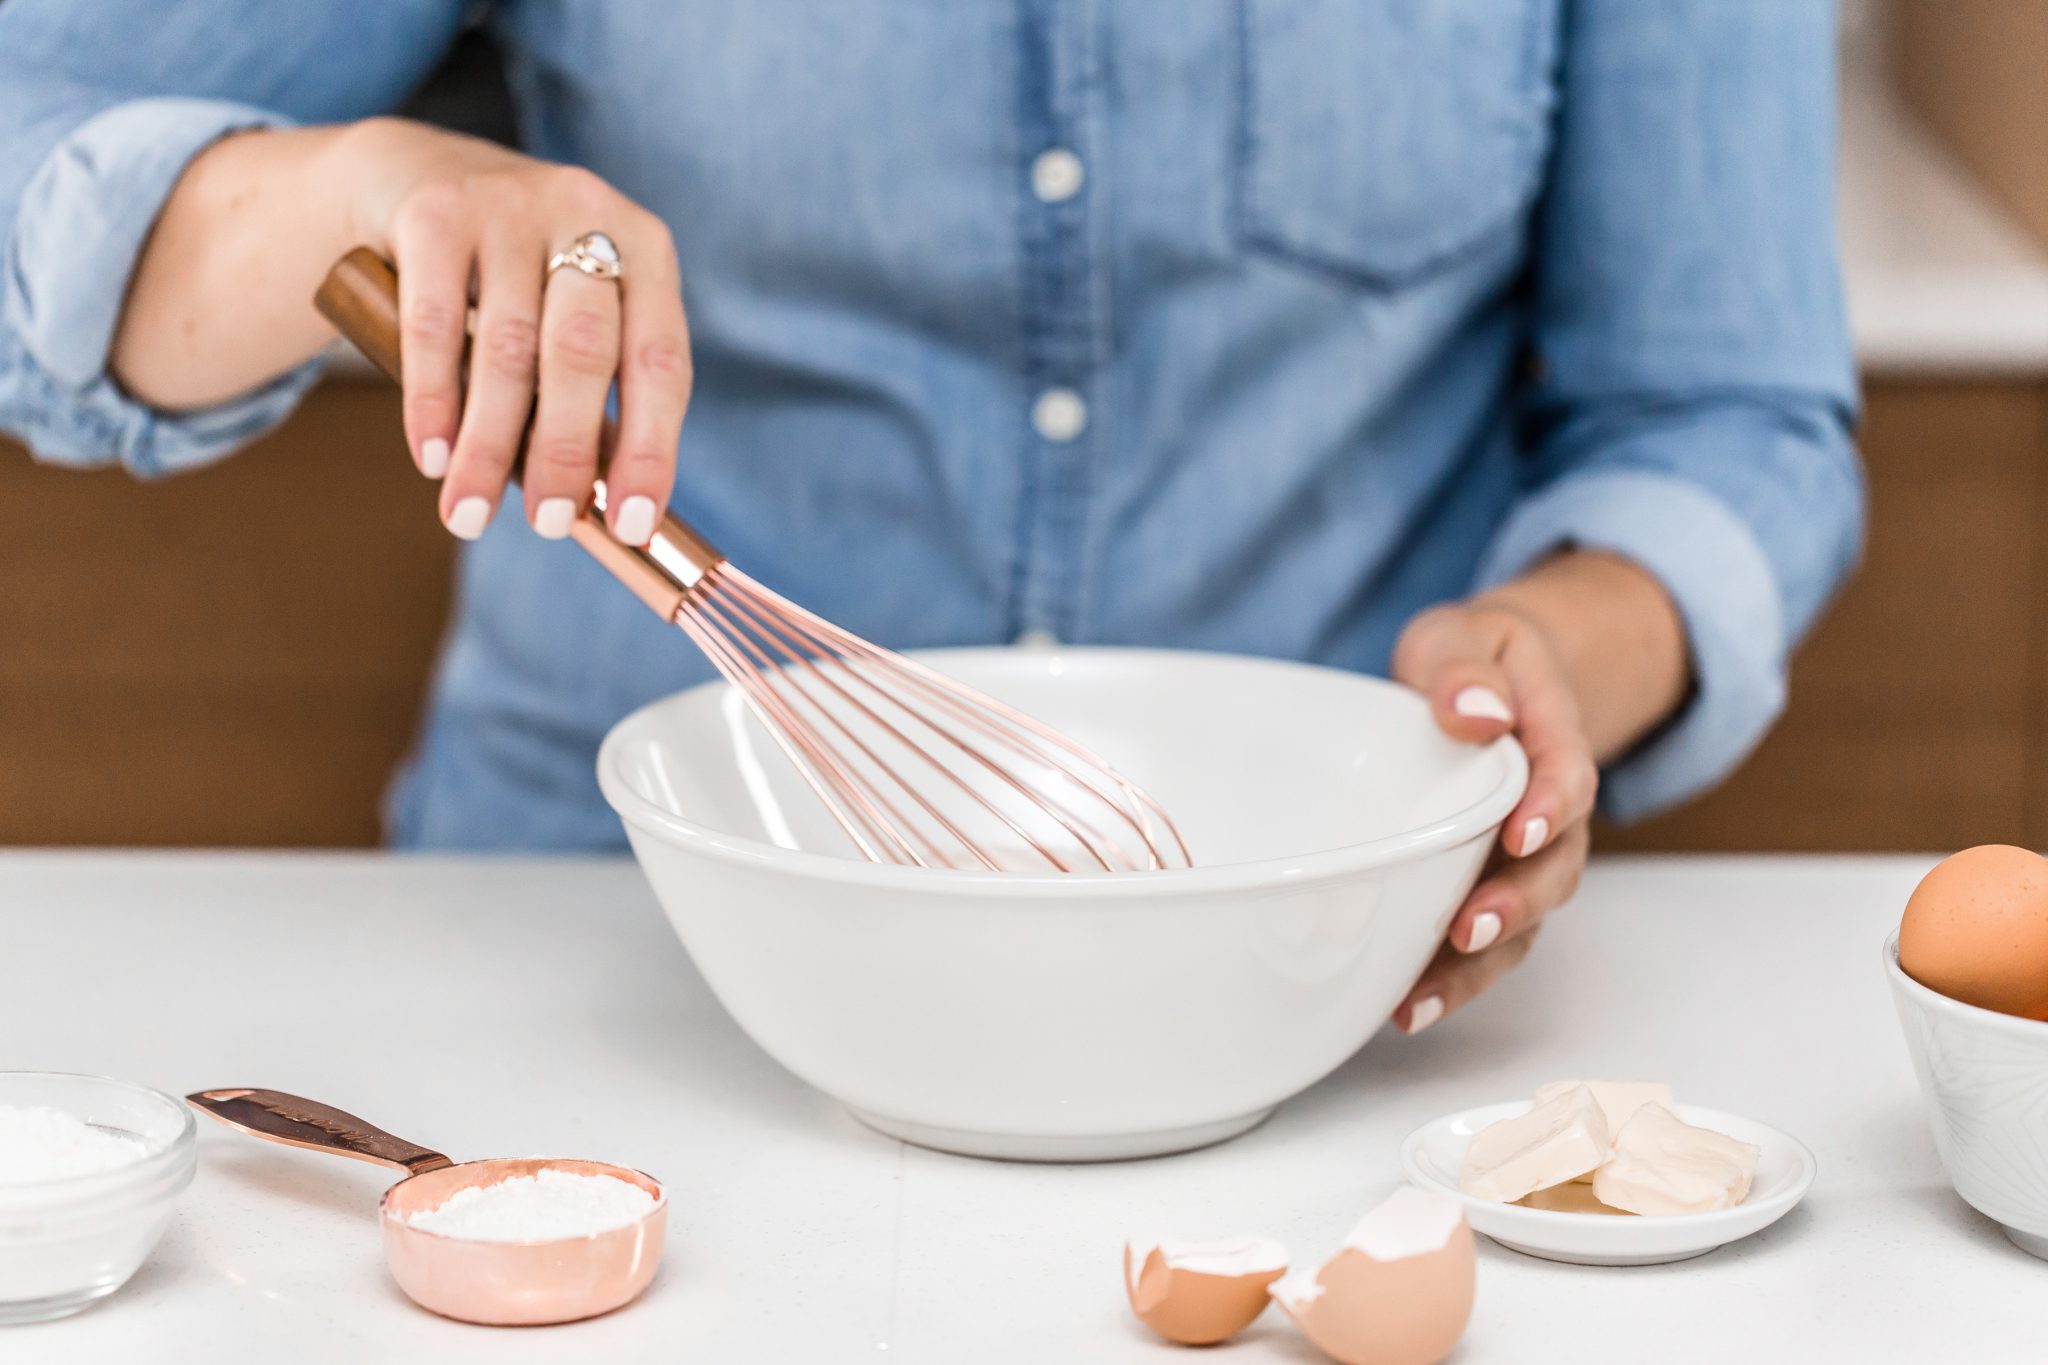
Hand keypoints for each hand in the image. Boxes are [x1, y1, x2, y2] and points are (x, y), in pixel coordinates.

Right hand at [340, 118, 690, 544]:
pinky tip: (430, 456)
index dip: (650, 450)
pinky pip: (435, 325)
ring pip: (506, 349)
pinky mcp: (435, 211)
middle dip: (566, 451)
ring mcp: (509, 205)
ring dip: (488, 446)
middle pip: (584, 353)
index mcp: (646, 249)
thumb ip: (593, 393)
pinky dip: (432, 401)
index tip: (631, 525)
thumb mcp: (570, 312)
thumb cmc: (515, 278)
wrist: (411, 175)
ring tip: (470, 514)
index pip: (661, 363)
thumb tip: (607, 511)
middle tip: (549, 524)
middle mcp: (587, 213)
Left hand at [1387, 598, 1600, 1032]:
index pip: (1564, 777)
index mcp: (1551, 741)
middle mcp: (1549, 812)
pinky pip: (1485, 942)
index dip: (1548, 810)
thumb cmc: (1469, 662)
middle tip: (1468, 929)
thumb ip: (1466, 666)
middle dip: (1516, 904)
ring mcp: (1522, 860)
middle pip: (1554, 869)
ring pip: (1523, 922)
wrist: (1488, 685)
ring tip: (1421, 998)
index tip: (1519, 835)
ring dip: (1478, 965)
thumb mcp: (1464, 637)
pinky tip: (1404, 1006)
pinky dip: (1452, 978)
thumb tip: (1477, 713)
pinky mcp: (1488, 888)